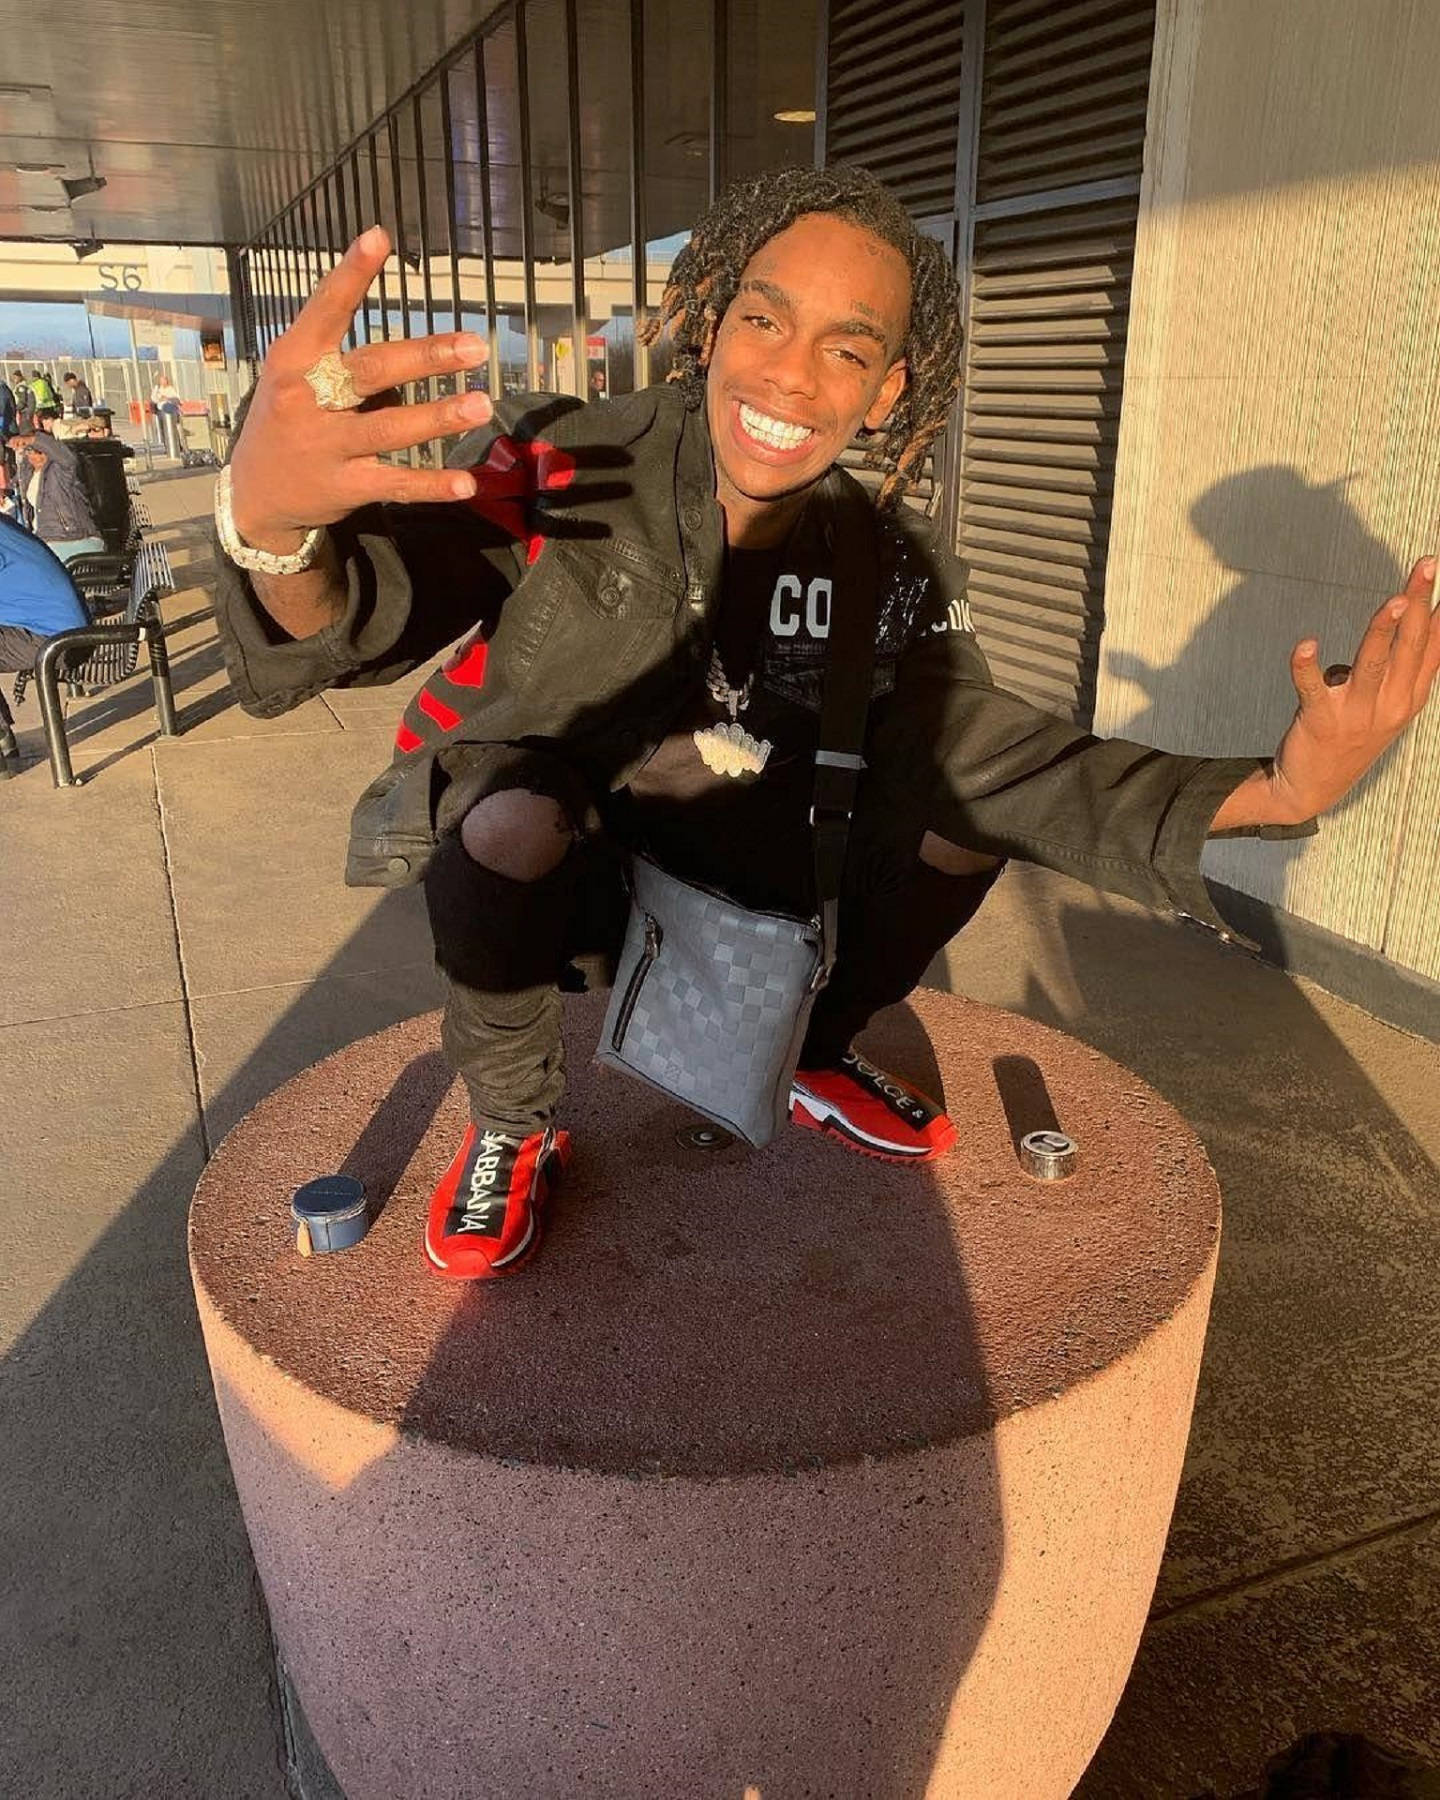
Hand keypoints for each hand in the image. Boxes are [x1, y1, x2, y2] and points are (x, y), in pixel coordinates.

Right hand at [227, 226, 489, 552]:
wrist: (254, 495)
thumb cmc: (286, 419)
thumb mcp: (291, 373)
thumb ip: (332, 342)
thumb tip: (384, 306)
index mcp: (294, 360)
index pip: (325, 310)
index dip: (351, 274)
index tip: (378, 237)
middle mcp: (308, 400)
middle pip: (372, 370)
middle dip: (425, 357)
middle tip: (473, 346)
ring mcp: (327, 446)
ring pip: (389, 428)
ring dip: (438, 417)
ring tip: (481, 404)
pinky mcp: (345, 487)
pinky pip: (395, 483)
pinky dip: (432, 485)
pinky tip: (465, 482)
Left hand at [1254, 557, 1439, 823]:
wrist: (1312, 789)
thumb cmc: (1351, 738)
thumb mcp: (1389, 705)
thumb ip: (1403, 667)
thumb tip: (1408, 617)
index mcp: (1410, 698)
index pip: (1432, 648)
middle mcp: (1390, 705)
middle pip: (1408, 646)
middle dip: (1419, 603)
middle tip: (1427, 566)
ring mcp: (1356, 714)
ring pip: (1373, 664)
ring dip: (1383, 630)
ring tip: (1394, 601)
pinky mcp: (1320, 721)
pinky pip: (1313, 688)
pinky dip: (1306, 666)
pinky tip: (1305, 645)